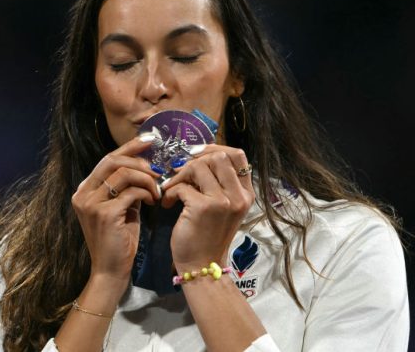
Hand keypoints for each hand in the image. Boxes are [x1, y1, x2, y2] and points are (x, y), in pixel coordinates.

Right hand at [71, 135, 161, 283]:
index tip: (149, 140)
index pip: (107, 159)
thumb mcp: (121, 209)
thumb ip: (126, 188)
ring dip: (146, 179)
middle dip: (139, 161)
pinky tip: (152, 201)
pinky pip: (131, 192)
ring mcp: (91, 203)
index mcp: (85, 190)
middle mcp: (83, 194)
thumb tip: (145, 167)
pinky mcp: (104, 214)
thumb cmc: (119, 241)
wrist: (111, 270)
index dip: (129, 148)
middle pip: (112, 161)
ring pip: (124, 174)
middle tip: (157, 170)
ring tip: (157, 190)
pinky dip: (146, 193)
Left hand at [161, 146, 255, 269]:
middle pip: (218, 156)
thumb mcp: (223, 207)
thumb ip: (219, 183)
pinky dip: (171, 191)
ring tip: (173, 189)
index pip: (238, 155)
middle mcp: (239, 196)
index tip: (196, 155)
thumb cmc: (208, 235)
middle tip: (181, 174)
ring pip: (199, 166)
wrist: (201, 265)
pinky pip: (182, 185)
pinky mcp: (204, 208)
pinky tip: (169, 203)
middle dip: (195, 160)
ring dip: (180, 175)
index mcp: (246, 194)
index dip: (215, 148)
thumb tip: (198, 156)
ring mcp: (223, 202)